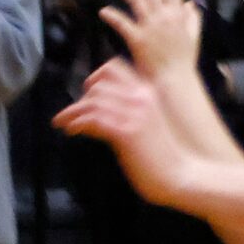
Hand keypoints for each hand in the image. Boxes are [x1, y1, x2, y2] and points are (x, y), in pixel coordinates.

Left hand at [55, 58, 198, 202]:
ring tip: (62, 122)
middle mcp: (141, 98)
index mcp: (147, 92)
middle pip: (98, 85)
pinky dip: (77, 123)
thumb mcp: (146, 121)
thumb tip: (97, 107)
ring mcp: (135, 115)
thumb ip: (127, 109)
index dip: (94, 78)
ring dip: (71, 112)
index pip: (114, 68)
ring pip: (92, 101)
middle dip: (80, 99)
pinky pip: (94, 119)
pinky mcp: (127, 133)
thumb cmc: (162, 153)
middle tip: (72, 114)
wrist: (181, 175)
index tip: (86, 94)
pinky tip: (72, 130)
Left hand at [98, 0, 199, 81]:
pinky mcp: (137, 39)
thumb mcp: (194, 35)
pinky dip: (111, 14)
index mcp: (179, 15)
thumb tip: (191, 2)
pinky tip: (104, 11)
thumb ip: (193, 17)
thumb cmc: (183, 59)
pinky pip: (121, 22)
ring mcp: (150, 27)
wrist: (175, 79)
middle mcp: (165, 17)